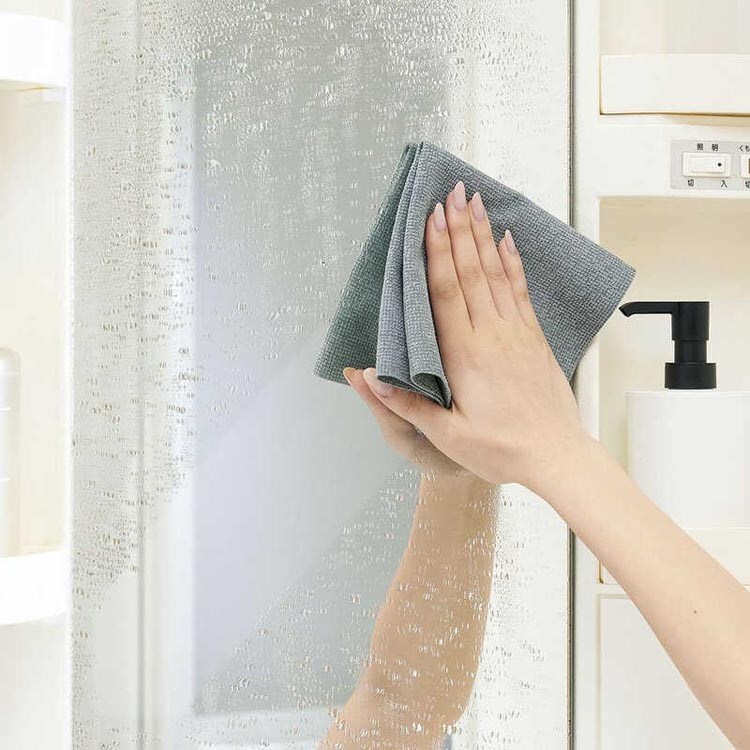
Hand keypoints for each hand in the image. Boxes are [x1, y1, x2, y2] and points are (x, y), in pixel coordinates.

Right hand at [357, 180, 586, 487]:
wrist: (557, 456)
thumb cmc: (500, 449)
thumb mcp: (447, 436)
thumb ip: (408, 405)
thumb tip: (371, 376)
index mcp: (465, 355)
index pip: (446, 293)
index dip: (436, 253)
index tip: (431, 218)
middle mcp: (491, 335)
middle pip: (471, 272)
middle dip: (459, 230)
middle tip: (452, 193)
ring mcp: (516, 333)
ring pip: (496, 274)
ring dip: (483, 237)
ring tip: (475, 202)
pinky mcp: (534, 338)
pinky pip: (521, 291)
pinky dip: (513, 263)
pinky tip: (507, 240)